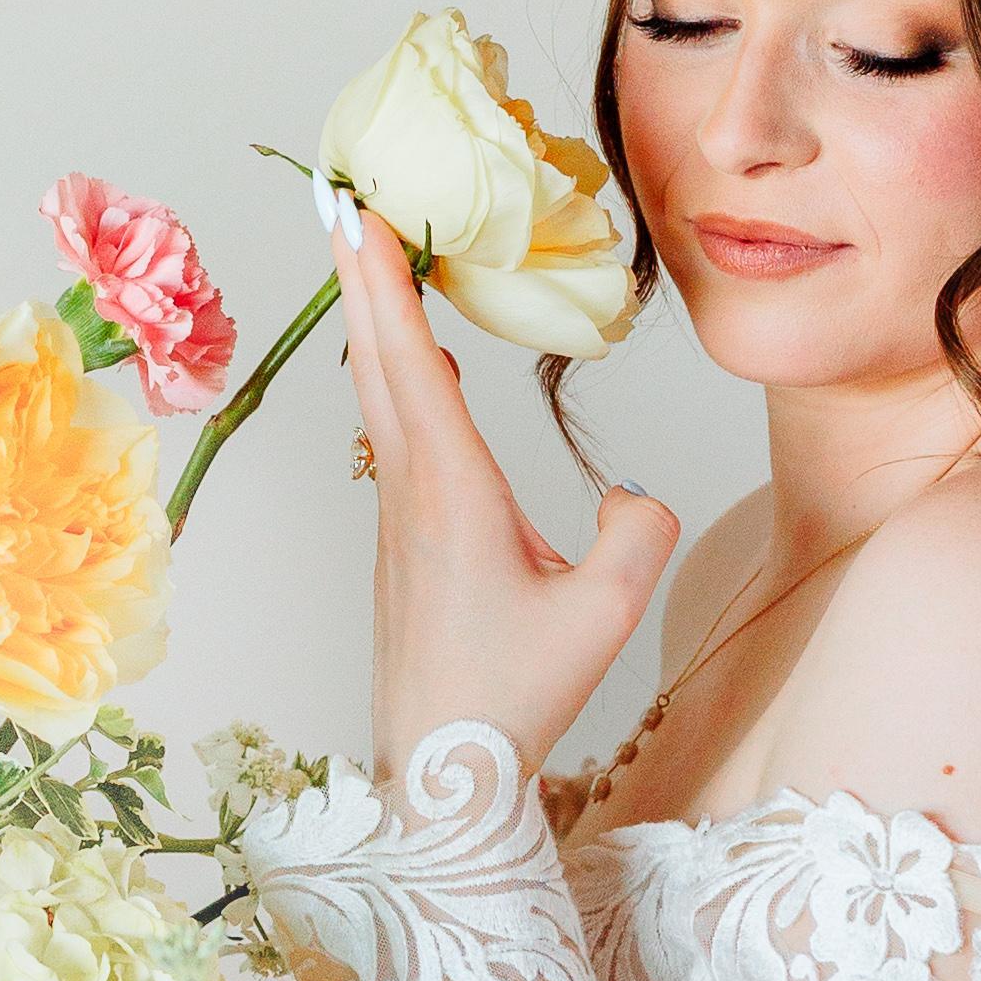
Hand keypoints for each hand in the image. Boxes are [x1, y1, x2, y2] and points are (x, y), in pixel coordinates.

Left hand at [337, 206, 677, 777]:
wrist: (441, 776)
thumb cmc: (512, 697)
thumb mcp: (604, 615)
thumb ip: (637, 535)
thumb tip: (628, 493)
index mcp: (450, 493)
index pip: (412, 364)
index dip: (387, 284)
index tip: (362, 216)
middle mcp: (411, 495)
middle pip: (376, 365)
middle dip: (362, 280)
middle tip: (343, 204)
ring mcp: (397, 522)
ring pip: (378, 403)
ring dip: (376, 328)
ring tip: (375, 266)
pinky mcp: (402, 548)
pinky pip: (393, 441)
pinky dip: (395, 383)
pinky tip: (414, 372)